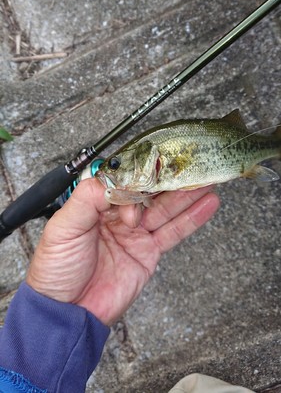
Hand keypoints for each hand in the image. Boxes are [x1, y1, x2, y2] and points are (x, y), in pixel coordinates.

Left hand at [27, 179, 218, 325]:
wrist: (68, 311)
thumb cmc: (56, 270)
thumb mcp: (64, 227)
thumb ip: (88, 198)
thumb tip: (114, 180)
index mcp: (95, 204)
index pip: (124, 180)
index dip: (141, 172)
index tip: (157, 163)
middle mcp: (117, 216)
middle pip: (149, 191)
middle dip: (169, 177)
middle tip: (190, 164)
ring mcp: (135, 234)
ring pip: (165, 208)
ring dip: (186, 193)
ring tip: (206, 178)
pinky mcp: (148, 253)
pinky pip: (173, 232)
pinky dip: (191, 218)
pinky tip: (206, 204)